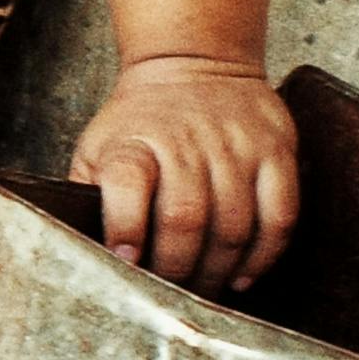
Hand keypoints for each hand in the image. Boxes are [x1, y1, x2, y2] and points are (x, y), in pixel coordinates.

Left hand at [72, 54, 297, 291]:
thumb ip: (90, 193)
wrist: (195, 64)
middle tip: (171, 295)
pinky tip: (242, 276)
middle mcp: (186, 143)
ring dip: (217, 270)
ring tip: (202, 293)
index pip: (126, 183)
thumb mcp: (98, 146)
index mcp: (133, 143)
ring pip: (233, 225)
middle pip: (184, 217)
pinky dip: (264, 255)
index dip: (124, 228)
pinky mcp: (276, 152)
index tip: (125, 262)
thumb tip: (78, 248)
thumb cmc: (139, 122)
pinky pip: (280, 215)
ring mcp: (236, 147)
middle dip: (176, 268)